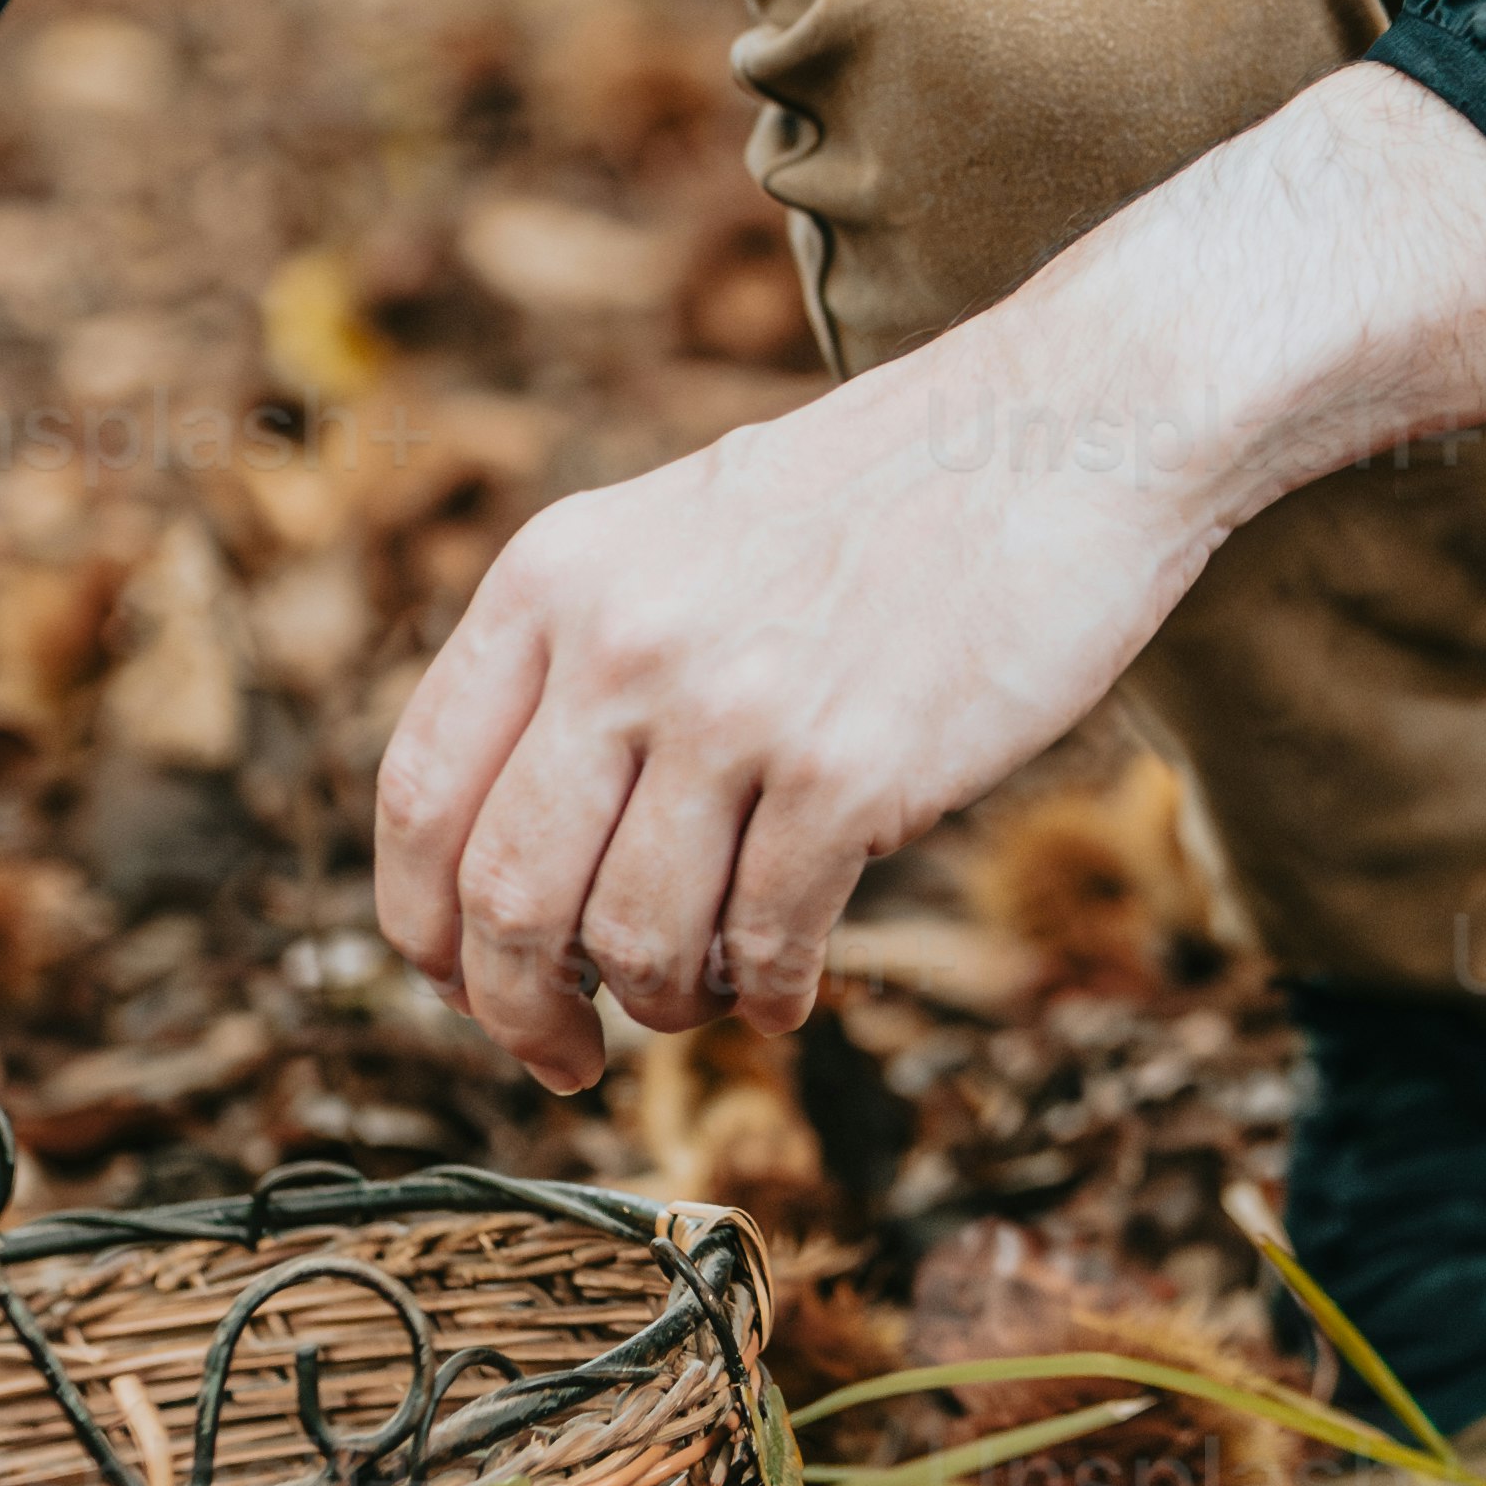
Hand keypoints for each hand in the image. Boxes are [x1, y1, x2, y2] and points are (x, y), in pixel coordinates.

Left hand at [377, 327, 1220, 1079]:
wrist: (1064, 427)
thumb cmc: (881, 492)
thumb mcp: (676, 530)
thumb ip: (586, 656)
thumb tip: (520, 860)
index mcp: (555, 574)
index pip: (422, 792)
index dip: (422, 925)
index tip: (459, 984)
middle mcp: (623, 642)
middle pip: (509, 897)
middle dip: (520, 1011)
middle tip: (562, 1058)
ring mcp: (735, 710)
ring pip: (636, 940)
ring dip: (663, 1007)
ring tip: (706, 1000)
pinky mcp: (851, 772)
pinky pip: (768, 941)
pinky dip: (769, 994)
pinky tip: (789, 990)